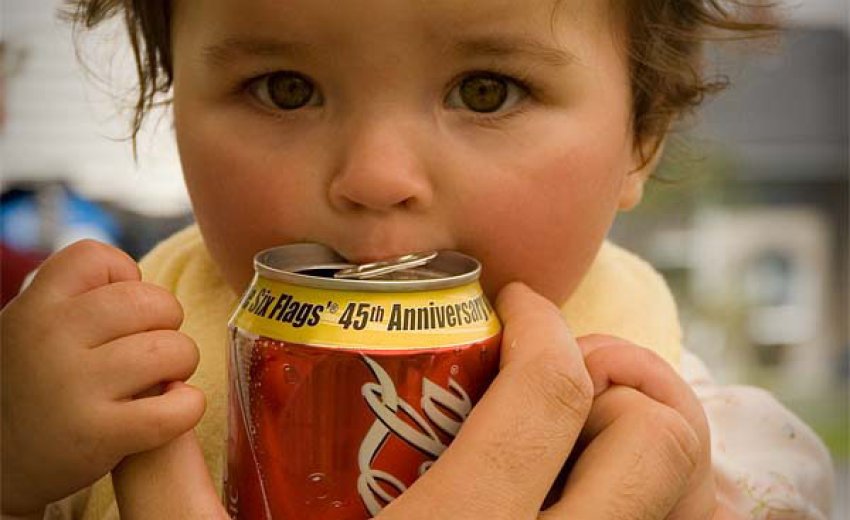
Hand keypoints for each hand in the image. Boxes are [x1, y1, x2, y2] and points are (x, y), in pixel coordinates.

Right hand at [0, 240, 204, 515]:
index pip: (97, 257)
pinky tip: (174, 409)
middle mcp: (50, 338)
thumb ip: (81, 299)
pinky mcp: (99, 435)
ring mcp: (74, 386)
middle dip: (168, 322)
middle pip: (152, 301)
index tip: (122, 311)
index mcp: (36, 306)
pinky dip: (188, 407)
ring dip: (182, 364)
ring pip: (173, 349)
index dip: (126, 277)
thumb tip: (143, 284)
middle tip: (154, 347)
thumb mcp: (34, 327)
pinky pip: (176, 408)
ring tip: (164, 378)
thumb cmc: (37, 385)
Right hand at [110, 284, 721, 518]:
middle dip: (621, 376)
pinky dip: (664, 514)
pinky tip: (591, 502)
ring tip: (587, 431)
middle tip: (560, 366)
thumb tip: (154, 404)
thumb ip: (164, 486)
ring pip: (692, 508)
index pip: (549, 394)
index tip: (511, 301)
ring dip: (652, 447)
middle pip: (656, 440)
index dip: (541, 322)